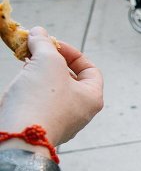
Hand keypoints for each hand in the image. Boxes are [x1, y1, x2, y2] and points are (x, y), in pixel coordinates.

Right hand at [0, 27, 102, 148]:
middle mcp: (81, 112)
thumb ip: (44, 44)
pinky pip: (39, 103)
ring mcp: (61, 122)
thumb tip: (38, 33)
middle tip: (34, 51)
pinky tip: (19, 83)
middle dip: (52, 61)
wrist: (19, 137)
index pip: (91, 70)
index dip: (72, 53)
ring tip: (25, 63)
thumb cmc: (41, 100)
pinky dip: (30, 89)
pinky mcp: (42, 127)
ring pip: (52, 91)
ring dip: (39, 73)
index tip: (51, 44)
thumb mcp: (47, 61)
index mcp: (92, 98)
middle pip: (70, 79)